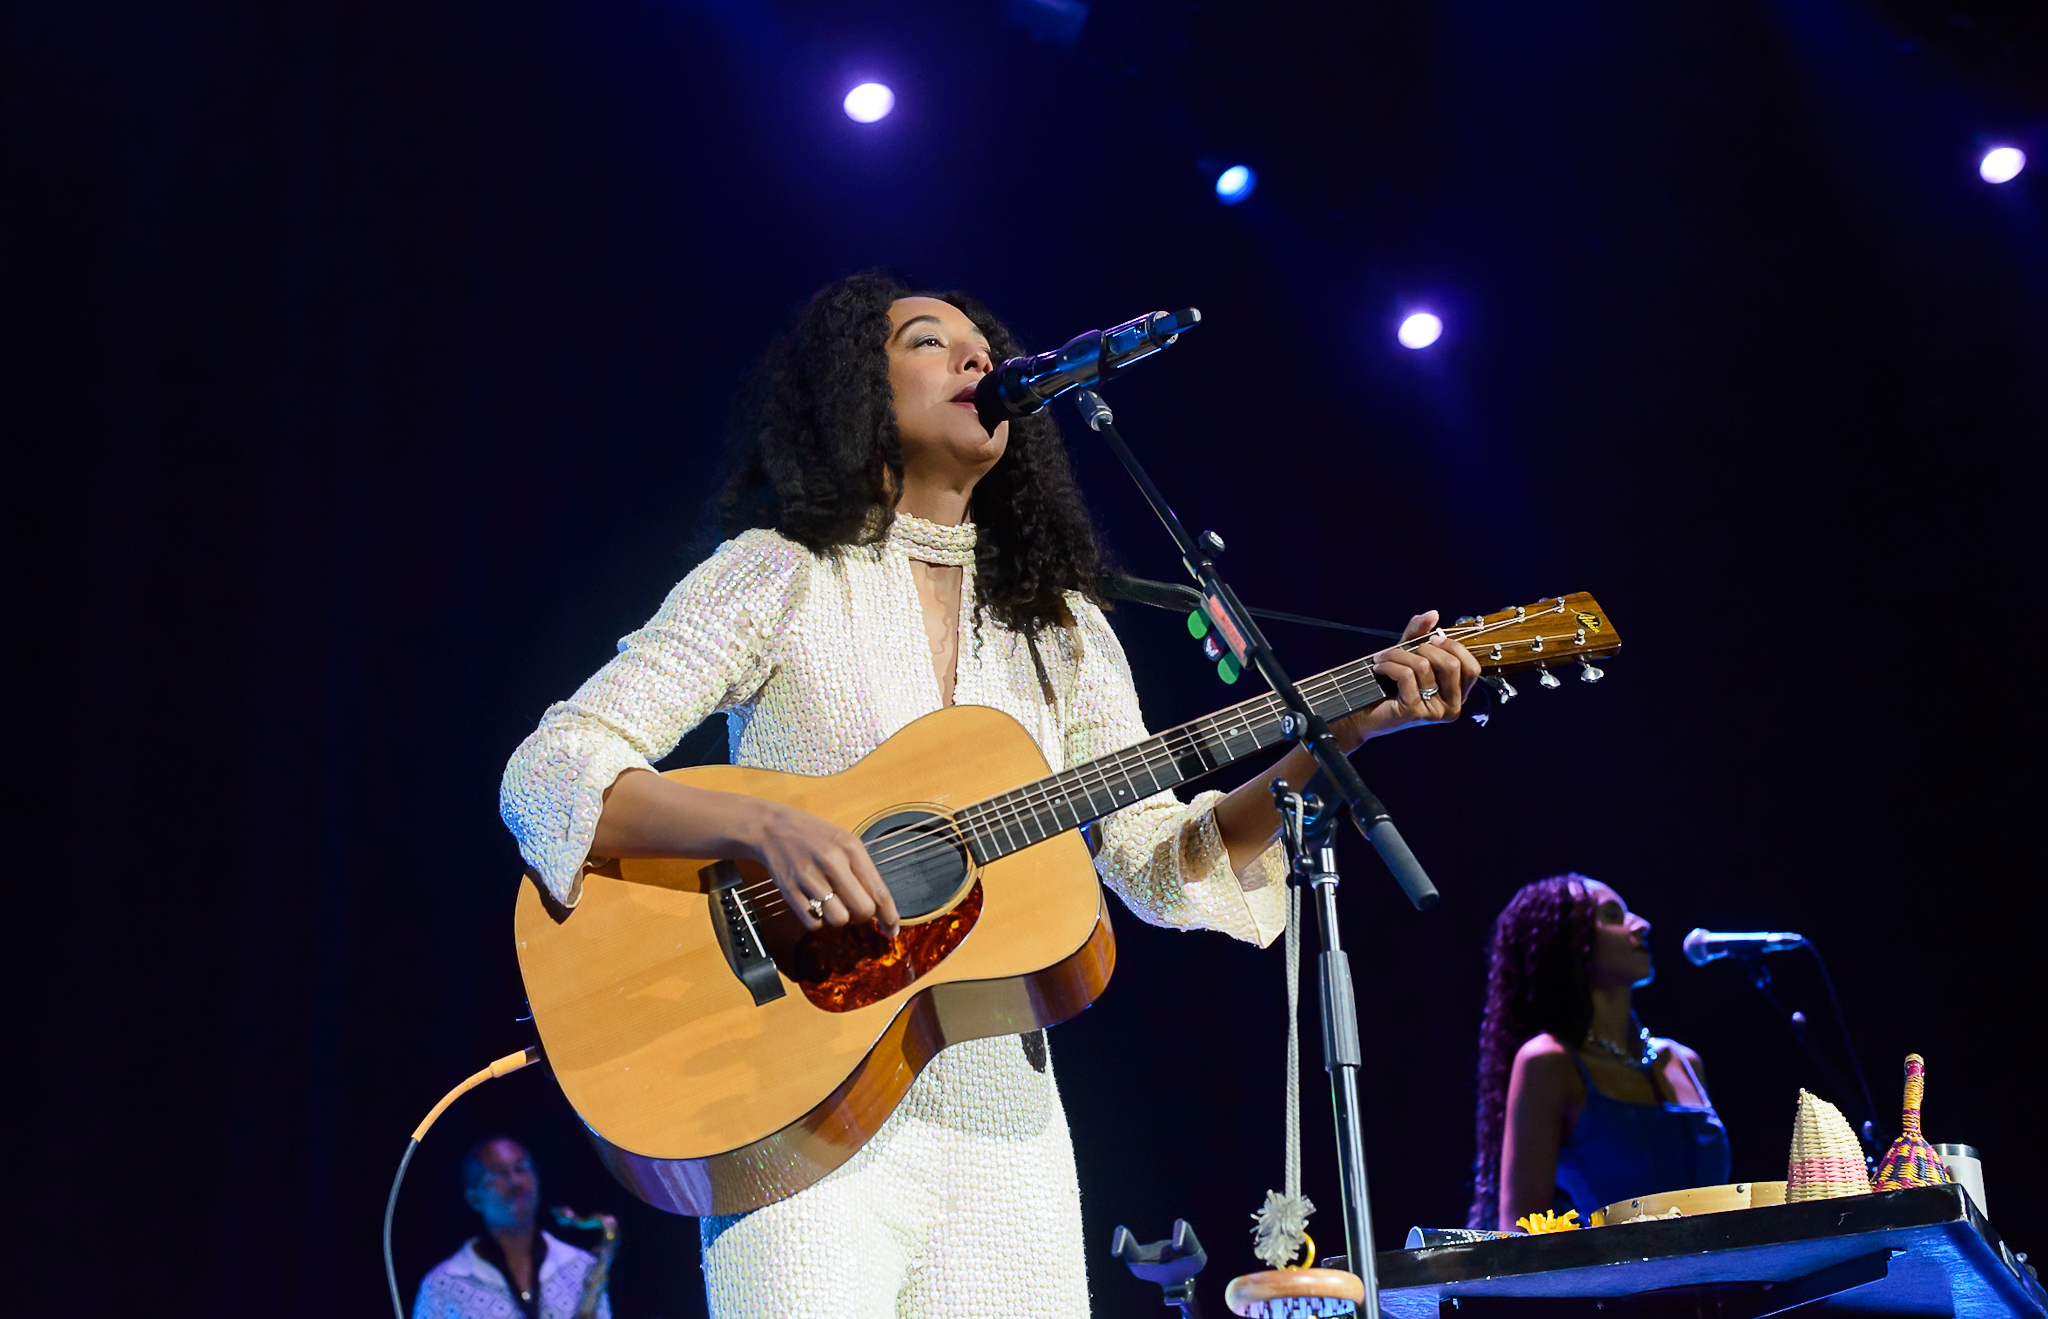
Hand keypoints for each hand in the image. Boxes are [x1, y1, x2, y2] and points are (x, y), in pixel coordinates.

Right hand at [751, 801, 900, 936]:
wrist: (773, 829)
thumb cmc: (815, 837)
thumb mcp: (845, 842)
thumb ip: (863, 872)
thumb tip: (881, 909)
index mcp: (851, 848)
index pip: (879, 891)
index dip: (890, 916)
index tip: (892, 931)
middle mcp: (832, 862)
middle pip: (862, 910)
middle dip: (863, 917)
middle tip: (855, 909)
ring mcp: (809, 877)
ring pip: (838, 920)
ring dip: (839, 918)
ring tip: (833, 903)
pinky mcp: (790, 891)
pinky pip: (813, 924)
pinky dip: (818, 922)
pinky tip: (816, 906)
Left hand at [1330, 610, 1480, 748]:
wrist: (1363, 714)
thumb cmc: (1389, 686)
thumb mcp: (1408, 655)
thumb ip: (1420, 634)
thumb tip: (1432, 613)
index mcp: (1457, 694)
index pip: (1472, 668)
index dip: (1454, 647)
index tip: (1432, 638)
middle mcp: (1452, 707)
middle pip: (1452, 664)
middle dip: (1424, 648)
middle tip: (1403, 649)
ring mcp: (1435, 712)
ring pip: (1424, 666)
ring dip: (1398, 655)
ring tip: (1382, 658)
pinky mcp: (1414, 712)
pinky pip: (1406, 675)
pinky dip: (1389, 665)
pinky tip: (1378, 668)